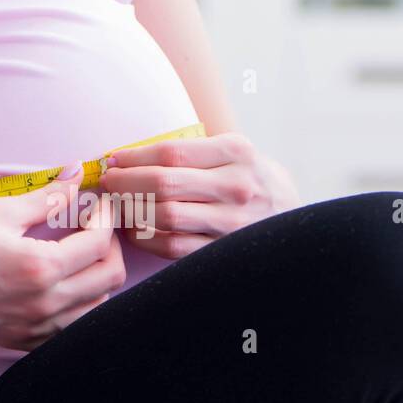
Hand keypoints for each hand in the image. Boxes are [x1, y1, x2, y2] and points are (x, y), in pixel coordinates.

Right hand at [0, 164, 125, 351]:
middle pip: (109, 279)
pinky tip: (62, 284)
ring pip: (96, 308)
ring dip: (98, 278)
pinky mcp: (21, 339)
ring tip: (81, 254)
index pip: (99, 243)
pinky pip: (69, 328)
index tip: (101, 204)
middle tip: (97, 228)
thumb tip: (77, 174)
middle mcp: (43, 303)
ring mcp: (33, 327)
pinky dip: (78, 306)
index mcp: (40, 268)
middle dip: (111, 247)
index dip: (108, 218)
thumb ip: (47, 196)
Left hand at [97, 130, 301, 259]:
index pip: (170, 153)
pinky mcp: (225, 250)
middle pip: (164, 184)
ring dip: (132, 211)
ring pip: (165, 217)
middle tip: (107, 183)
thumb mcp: (234, 154)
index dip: (133, 157)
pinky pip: (174, 246)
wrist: (294, 219)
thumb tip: (129, 156)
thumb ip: (193, 152)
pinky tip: (136, 229)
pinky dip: (147, 238)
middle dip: (125, 183)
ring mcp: (233, 222)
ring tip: (117, 205)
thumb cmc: (251, 180)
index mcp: (236, 152)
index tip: (113, 159)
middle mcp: (237, 186)